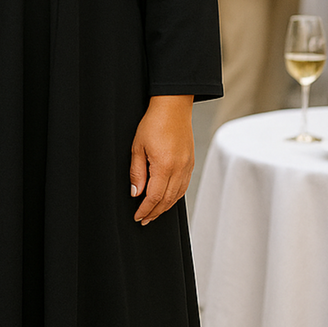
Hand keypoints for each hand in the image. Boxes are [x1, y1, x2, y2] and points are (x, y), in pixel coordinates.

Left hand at [129, 95, 195, 225]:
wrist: (173, 106)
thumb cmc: (153, 123)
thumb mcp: (137, 147)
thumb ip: (137, 172)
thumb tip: (136, 193)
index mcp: (164, 166)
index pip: (154, 197)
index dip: (145, 210)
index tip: (138, 216)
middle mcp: (179, 169)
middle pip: (167, 200)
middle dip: (155, 212)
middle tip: (144, 220)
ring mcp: (187, 166)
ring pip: (177, 195)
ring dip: (165, 207)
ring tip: (154, 213)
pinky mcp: (191, 162)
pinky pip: (184, 186)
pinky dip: (175, 196)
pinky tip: (167, 199)